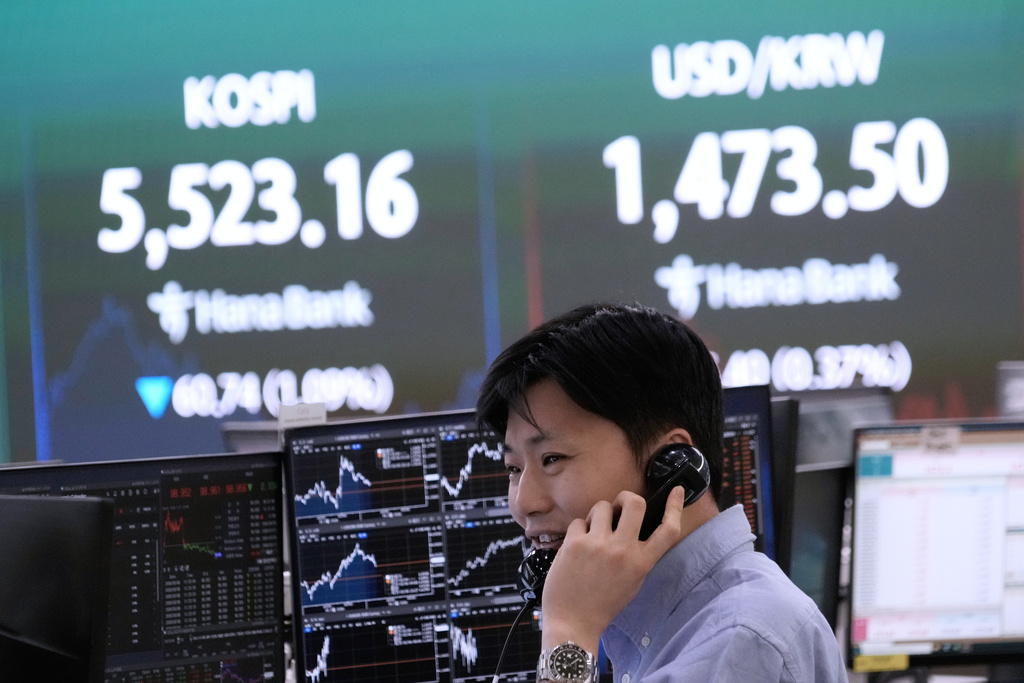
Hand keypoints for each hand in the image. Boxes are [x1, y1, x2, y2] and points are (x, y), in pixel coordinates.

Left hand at [539, 485, 687, 653]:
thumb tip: (637, 526)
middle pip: (635, 503)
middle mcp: (623, 551)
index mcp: (641, 563)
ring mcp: (598, 545)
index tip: (677, 491)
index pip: (669, 530)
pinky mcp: (575, 543)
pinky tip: (577, 547)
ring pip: (603, 506)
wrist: (573, 621)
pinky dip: (578, 530)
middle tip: (619, 506)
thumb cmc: (603, 603)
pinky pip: (579, 521)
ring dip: (598, 515)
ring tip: (593, 532)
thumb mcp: (633, 581)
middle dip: (626, 498)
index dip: (675, 507)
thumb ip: (638, 555)